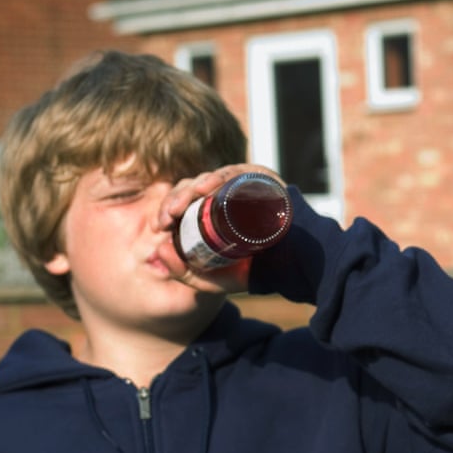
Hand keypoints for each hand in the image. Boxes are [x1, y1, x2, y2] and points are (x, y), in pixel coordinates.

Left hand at [154, 163, 284, 293]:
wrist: (293, 269)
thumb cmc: (255, 271)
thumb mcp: (213, 279)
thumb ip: (184, 272)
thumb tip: (158, 251)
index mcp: (215, 209)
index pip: (186, 200)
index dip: (169, 207)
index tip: (161, 225)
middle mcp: (228, 193)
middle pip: (195, 186)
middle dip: (176, 198)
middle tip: (168, 217)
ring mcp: (245, 185)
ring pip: (211, 177)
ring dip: (192, 188)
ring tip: (181, 206)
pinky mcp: (262, 179)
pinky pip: (237, 173)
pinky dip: (220, 177)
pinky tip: (206, 187)